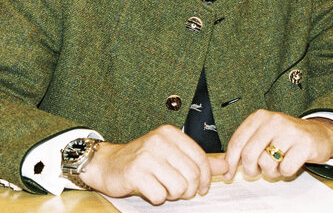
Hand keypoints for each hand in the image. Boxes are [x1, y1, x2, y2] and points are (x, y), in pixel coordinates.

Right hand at [81, 125, 228, 204]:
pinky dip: (158, 198)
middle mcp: (159, 141)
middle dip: (189, 190)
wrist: (107, 164)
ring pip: (179, 187)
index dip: (205, 178)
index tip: (201, 187)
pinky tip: (150, 189)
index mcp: (170, 134)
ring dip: (173, 195)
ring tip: (163, 188)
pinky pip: (160, 195)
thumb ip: (198, 159)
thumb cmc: (141, 160)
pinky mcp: (135, 172)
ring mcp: (146, 156)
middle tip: (179, 191)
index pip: (201, 158)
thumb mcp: (171, 154)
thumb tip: (226, 165)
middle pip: (192, 175)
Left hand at [223, 109, 332, 180]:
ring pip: (266, 164)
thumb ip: (245, 145)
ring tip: (276, 165)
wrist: (318, 134)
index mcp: (259, 117)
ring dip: (270, 172)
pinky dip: (285, 172)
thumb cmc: (286, 137)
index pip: (237, 141)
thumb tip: (225, 163)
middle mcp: (273, 121)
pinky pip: (285, 169)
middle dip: (250, 170)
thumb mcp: (263, 134)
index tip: (229, 174)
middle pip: (249, 154)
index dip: (230, 161)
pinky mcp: (304, 144)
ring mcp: (290, 131)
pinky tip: (289, 164)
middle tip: (255, 172)